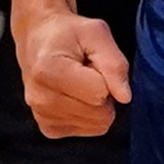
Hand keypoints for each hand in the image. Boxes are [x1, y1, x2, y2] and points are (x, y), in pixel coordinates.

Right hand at [14, 9, 132, 137]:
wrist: (39, 40)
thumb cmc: (69, 34)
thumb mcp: (97, 33)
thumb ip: (114, 63)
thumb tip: (125, 97)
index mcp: (48, 71)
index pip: (100, 92)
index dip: (107, 77)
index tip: (93, 62)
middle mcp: (39, 98)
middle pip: (99, 113)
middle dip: (105, 92)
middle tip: (89, 72)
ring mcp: (41, 116)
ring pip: (97, 124)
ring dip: (97, 104)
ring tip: (81, 82)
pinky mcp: (48, 129)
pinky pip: (89, 129)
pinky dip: (89, 114)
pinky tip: (76, 95)